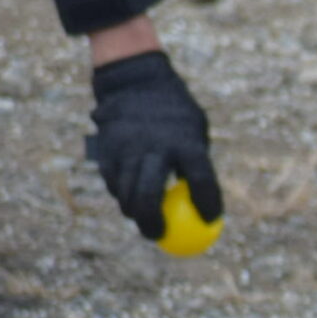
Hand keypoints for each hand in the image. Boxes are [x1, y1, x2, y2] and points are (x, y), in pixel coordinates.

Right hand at [88, 52, 221, 241]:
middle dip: (152, 223)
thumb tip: (209, 207)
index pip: (201, 180)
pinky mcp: (105, 148)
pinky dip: (119, 192)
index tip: (211, 221)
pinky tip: (128, 195)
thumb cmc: (176, 114)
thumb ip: (198, 166)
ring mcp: (125, 148)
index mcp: (186, 141)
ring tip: (145, 216)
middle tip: (160, 236)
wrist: (136, 81)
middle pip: (148, 196)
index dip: (208, 203)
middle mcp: (154, 146)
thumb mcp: (196, 132)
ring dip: (133, 210)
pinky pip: (111, 180)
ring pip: (124, 192)